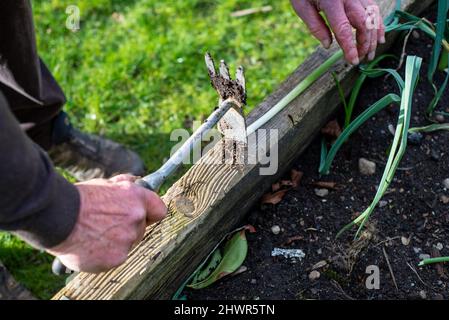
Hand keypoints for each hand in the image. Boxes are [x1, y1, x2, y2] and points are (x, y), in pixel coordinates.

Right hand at [47, 174, 166, 272]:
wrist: (57, 216)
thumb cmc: (78, 199)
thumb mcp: (104, 183)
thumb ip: (125, 186)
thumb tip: (137, 182)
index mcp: (136, 198)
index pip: (159, 210)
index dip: (151, 214)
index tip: (144, 217)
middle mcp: (136, 218)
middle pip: (141, 229)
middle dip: (127, 228)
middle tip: (105, 225)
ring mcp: (127, 240)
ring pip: (126, 244)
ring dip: (114, 242)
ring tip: (92, 235)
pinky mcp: (116, 258)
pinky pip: (114, 258)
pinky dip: (102, 255)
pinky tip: (88, 246)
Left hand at [291, 0, 384, 64]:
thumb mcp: (302, 6)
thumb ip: (315, 26)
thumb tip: (328, 46)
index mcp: (331, 2)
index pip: (343, 29)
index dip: (350, 47)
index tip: (353, 61)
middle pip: (363, 23)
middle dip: (364, 44)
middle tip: (361, 59)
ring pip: (372, 16)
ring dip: (373, 37)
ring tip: (371, 54)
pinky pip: (374, 9)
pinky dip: (378, 24)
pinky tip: (378, 38)